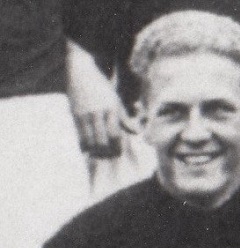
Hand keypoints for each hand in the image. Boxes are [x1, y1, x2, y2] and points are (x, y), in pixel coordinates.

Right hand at [67, 40, 122, 157]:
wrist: (82, 72)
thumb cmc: (102, 89)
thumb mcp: (116, 101)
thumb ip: (125, 119)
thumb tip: (137, 133)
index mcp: (111, 108)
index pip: (115, 135)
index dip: (117, 148)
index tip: (118, 153)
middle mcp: (98, 112)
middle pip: (102, 142)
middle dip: (106, 152)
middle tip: (108, 155)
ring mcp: (85, 114)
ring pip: (90, 142)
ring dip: (95, 152)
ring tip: (98, 154)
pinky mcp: (74, 116)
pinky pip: (79, 137)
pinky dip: (84, 147)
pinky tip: (88, 150)